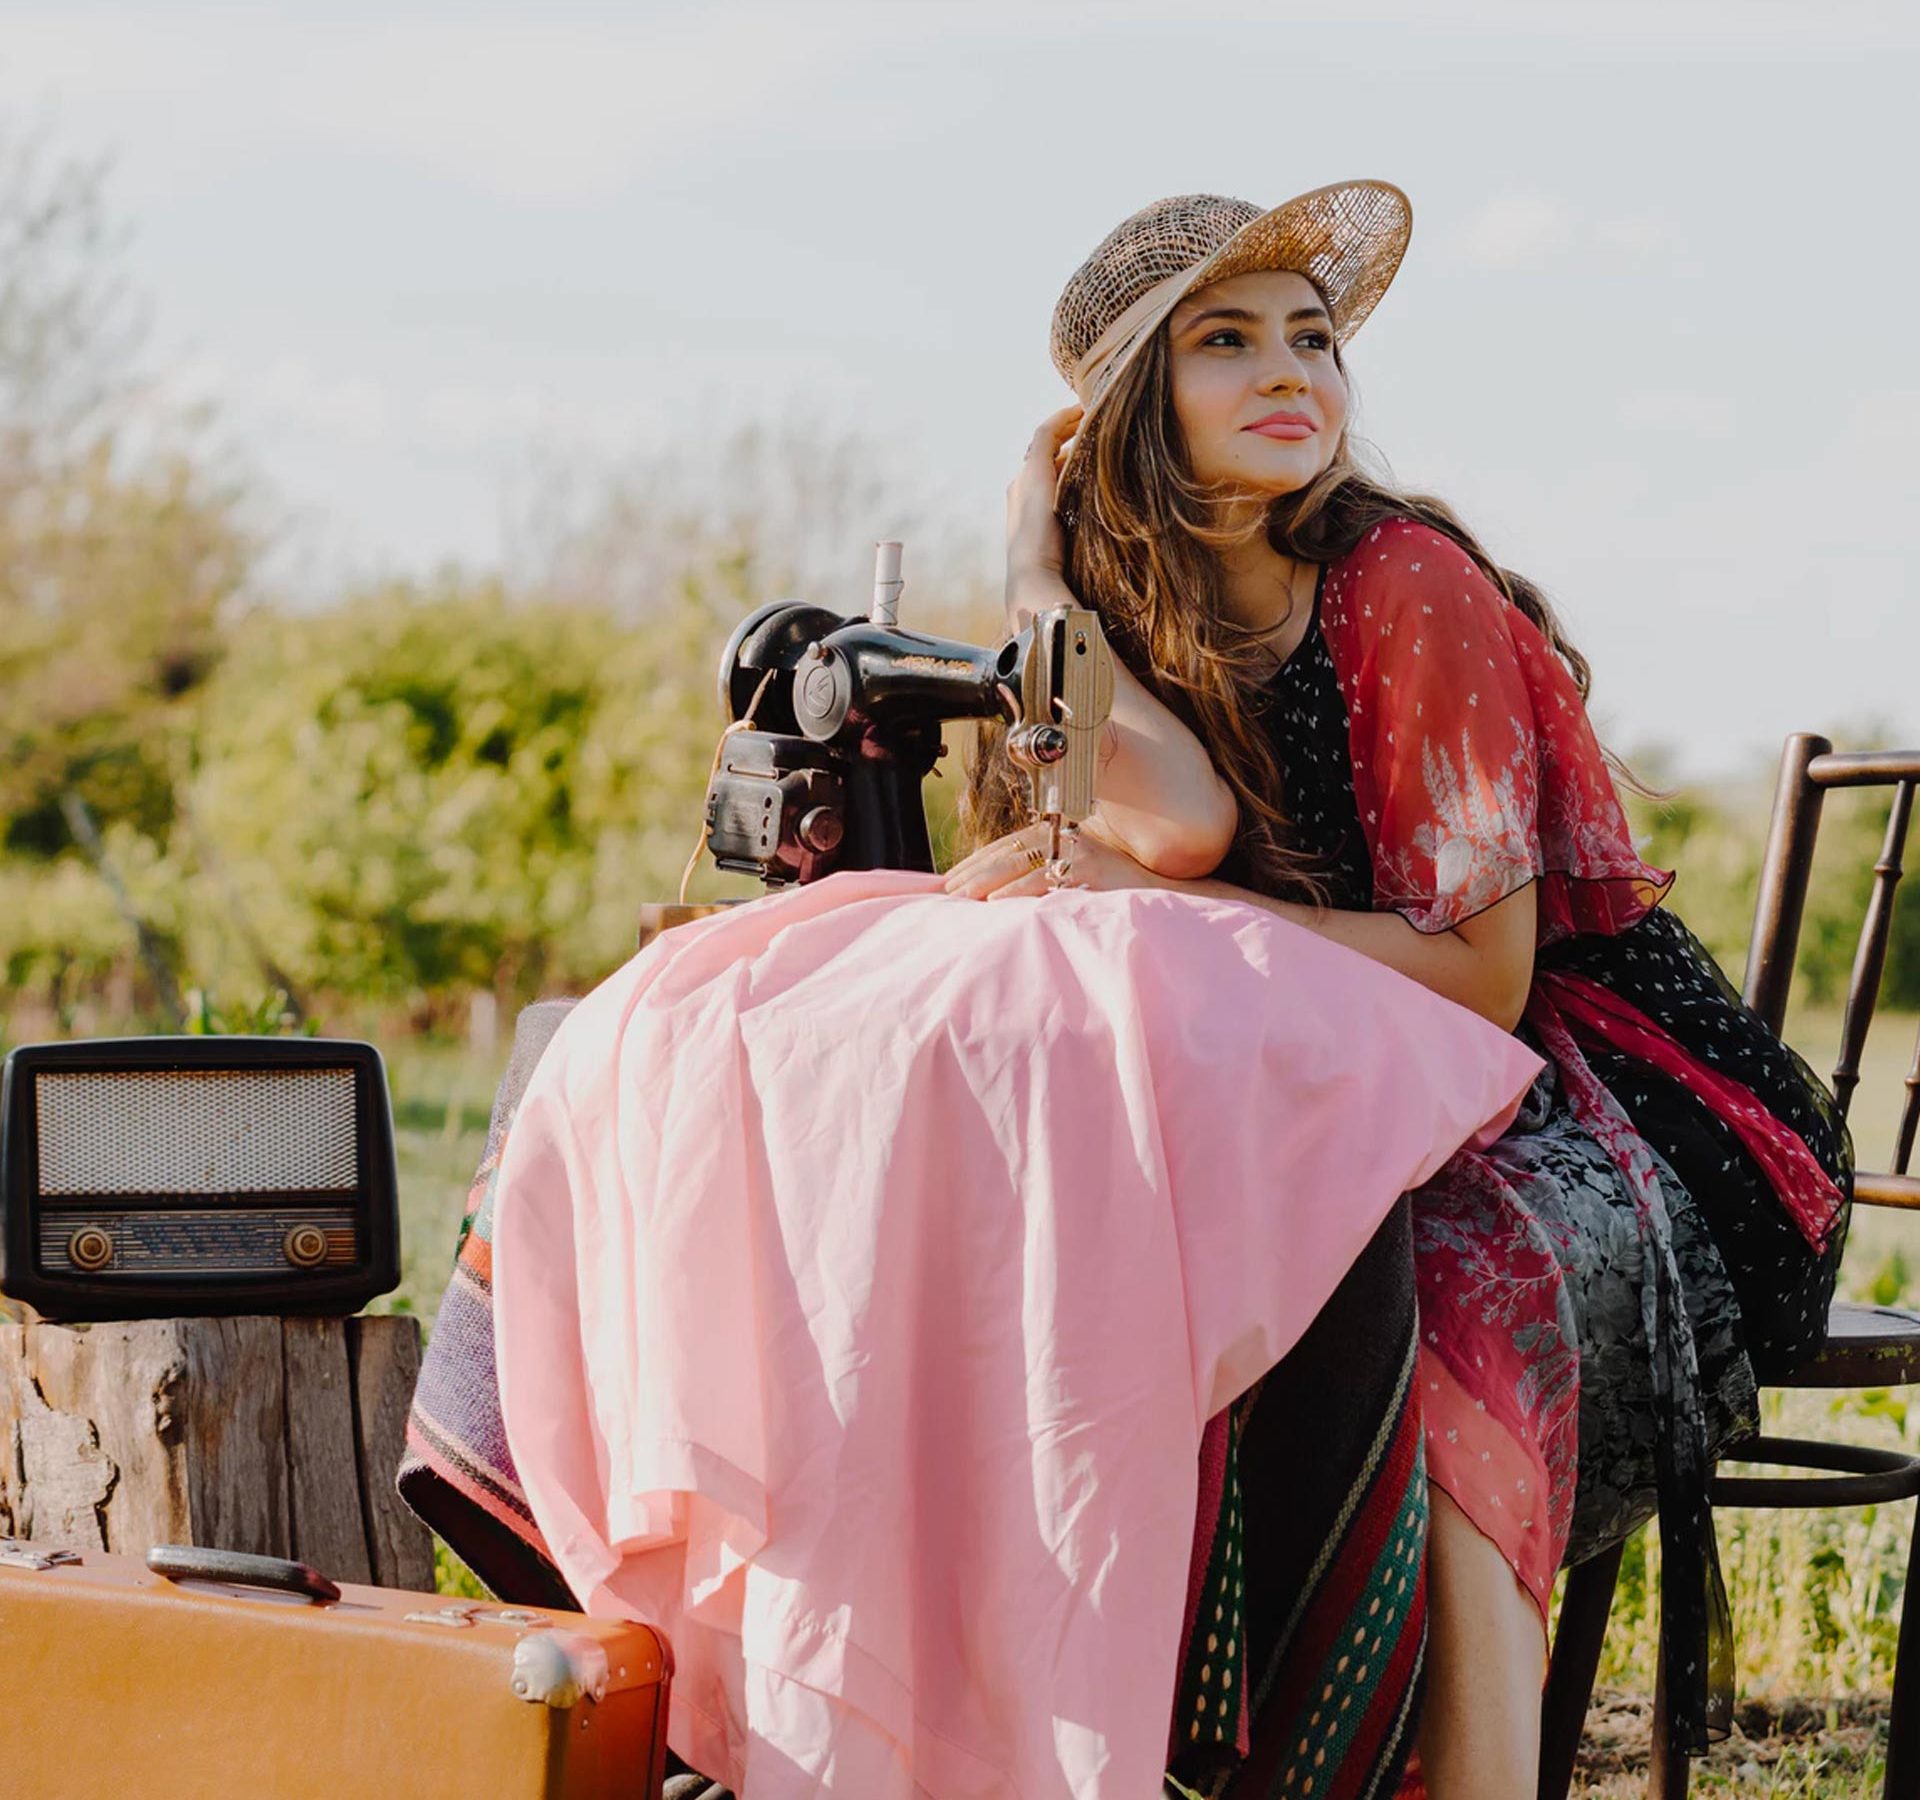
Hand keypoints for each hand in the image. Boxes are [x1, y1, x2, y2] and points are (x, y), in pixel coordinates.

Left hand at [941, 815, 1163, 899]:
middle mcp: (1067, 838)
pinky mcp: (1092, 871)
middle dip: (974, 872)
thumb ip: (1042, 879)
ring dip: (989, 881)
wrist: (1164, 896)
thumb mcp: (1073, 878)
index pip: (1007, 845)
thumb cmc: (1115, 892)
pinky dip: (1019, 892)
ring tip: (963, 898)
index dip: (977, 861)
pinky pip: (1048, 880)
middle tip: (947, 891)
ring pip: (1023, 863)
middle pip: (1009, 851)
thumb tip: (996, 896)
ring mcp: (1080, 852)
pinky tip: (998, 904)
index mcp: (1058, 836)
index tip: (951, 879)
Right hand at [1005, 403, 1081, 596]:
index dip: (1065, 457)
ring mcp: (1025, 477)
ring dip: (1067, 425)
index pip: (1046, 473)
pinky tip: (1083, 410)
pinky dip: (1064, 419)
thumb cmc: (1058, 570)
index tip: (1087, 448)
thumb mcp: (1075, 546)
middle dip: (1065, 437)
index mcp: (1028, 506)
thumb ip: (1086, 531)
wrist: (1035, 574)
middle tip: (1090, 421)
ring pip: (1045, 440)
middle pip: (1044, 454)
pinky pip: (1047, 432)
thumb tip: (1115, 529)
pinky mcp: (1034, 470)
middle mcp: (1021, 487)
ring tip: (1090, 412)